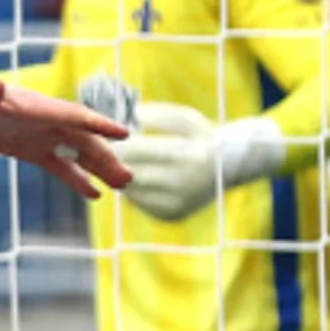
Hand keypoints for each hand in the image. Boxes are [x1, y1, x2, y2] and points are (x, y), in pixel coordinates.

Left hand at [0, 70, 133, 201]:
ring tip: (123, 186)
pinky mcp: (26, 148)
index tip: (124, 134)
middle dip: (105, 158)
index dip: (98, 124)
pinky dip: (76, 178)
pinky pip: (58, 165)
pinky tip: (93, 193)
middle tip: (128, 179)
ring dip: (99, 168)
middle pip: (82, 139)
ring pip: (76, 152)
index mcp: (34, 107)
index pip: (73, 116)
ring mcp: (36, 134)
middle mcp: (41, 119)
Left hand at [116, 101, 286, 220]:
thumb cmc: (203, 136)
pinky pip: (139, 203)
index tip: (101, 135)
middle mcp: (185, 183)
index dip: (114, 141)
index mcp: (189, 155)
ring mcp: (179, 203)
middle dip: (111, 160)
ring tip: (111, 162)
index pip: (137, 149)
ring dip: (117, 176)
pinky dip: (130, 190)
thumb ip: (154, 115)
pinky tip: (129, 177)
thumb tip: (121, 117)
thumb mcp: (185, 118)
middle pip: (130, 171)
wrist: (231, 166)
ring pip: (130, 190)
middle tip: (97, 150)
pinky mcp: (172, 215)